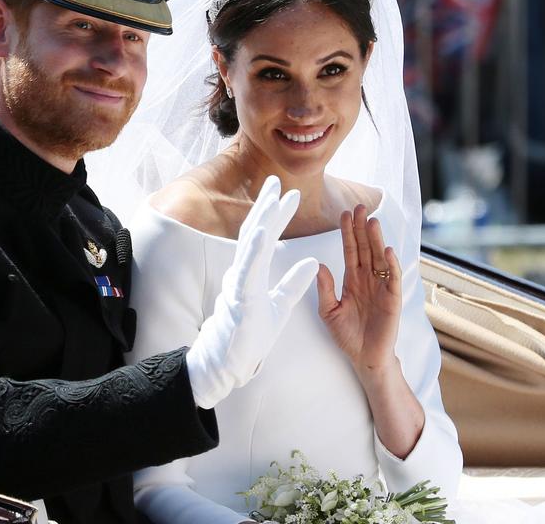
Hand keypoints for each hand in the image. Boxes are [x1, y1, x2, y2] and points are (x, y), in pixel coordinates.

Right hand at [186, 176, 318, 408]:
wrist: (231, 363)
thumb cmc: (250, 336)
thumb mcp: (280, 306)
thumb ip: (294, 283)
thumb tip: (314, 262)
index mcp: (252, 273)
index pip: (265, 238)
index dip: (276, 215)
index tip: (289, 194)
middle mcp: (242, 273)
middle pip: (254, 233)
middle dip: (265, 206)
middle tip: (275, 180)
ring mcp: (239, 284)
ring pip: (250, 246)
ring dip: (261, 220)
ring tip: (272, 198)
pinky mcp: (240, 298)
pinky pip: (247, 270)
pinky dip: (254, 249)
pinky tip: (262, 232)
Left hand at [317, 205, 402, 373]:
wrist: (364, 358)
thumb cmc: (347, 336)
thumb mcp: (329, 311)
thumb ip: (324, 289)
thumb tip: (319, 265)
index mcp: (352, 279)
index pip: (350, 250)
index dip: (348, 232)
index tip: (343, 214)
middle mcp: (368, 279)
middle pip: (365, 248)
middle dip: (362, 228)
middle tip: (360, 206)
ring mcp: (381, 287)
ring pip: (379, 258)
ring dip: (377, 240)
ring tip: (372, 221)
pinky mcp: (393, 299)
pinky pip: (392, 278)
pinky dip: (391, 264)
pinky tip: (387, 250)